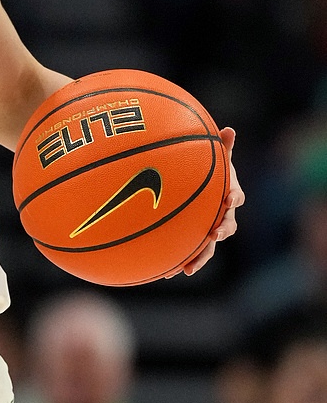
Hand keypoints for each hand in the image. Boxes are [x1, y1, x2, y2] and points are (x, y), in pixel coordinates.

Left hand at [175, 130, 242, 276]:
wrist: (199, 189)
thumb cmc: (208, 170)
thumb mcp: (214, 157)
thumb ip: (221, 146)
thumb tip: (229, 129)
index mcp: (227, 195)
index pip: (236, 197)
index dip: (234, 197)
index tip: (230, 197)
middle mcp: (221, 216)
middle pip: (227, 226)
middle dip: (222, 231)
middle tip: (215, 234)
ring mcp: (208, 230)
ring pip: (208, 247)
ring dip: (201, 257)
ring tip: (189, 269)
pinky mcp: (194, 241)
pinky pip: (188, 253)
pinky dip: (180, 263)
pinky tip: (167, 273)